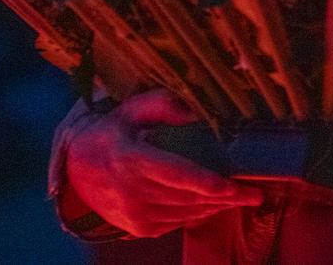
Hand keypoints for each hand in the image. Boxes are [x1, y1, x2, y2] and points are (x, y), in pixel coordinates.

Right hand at [64, 89, 262, 237]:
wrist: (77, 170)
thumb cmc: (110, 133)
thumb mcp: (130, 109)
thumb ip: (162, 104)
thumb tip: (195, 112)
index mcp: (131, 160)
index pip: (178, 175)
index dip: (210, 184)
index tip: (236, 186)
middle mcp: (133, 192)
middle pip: (190, 198)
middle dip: (227, 198)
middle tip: (256, 194)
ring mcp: (135, 215)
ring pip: (188, 213)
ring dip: (216, 207)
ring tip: (241, 198)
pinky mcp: (140, 228)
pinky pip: (178, 222)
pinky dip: (198, 213)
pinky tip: (213, 203)